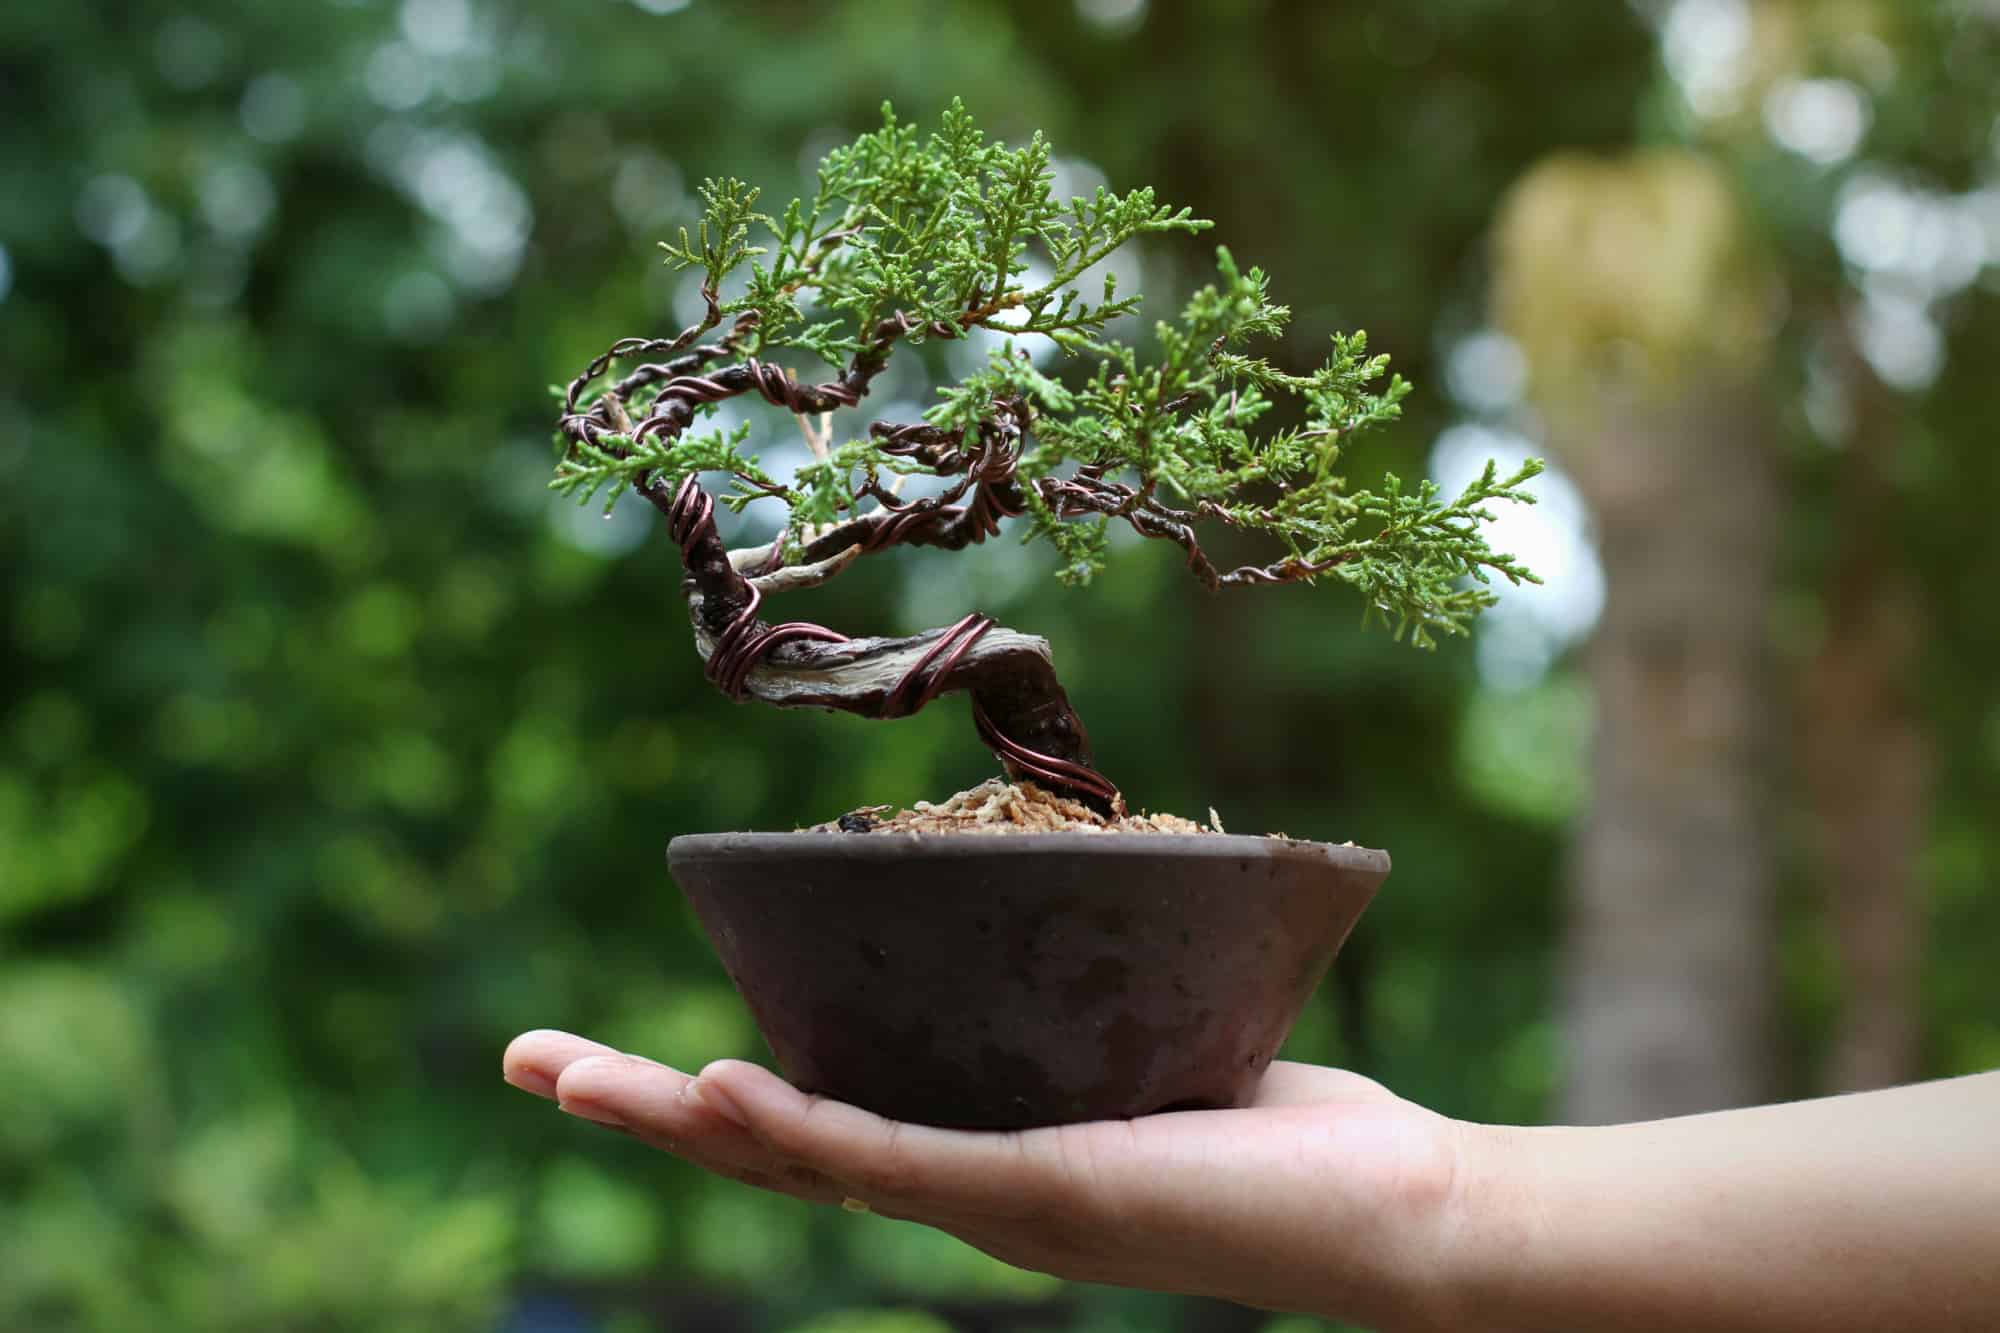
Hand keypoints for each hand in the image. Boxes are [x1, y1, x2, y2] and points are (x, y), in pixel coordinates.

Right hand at [503, 1030, 1474, 1324]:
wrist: (1389, 1214)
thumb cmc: (1282, 1126)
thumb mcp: (1145, 1034)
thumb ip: (1079, 998)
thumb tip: (1051, 894)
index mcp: (977, 1156)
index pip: (818, 1123)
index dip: (709, 1091)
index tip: (620, 1046)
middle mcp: (963, 1193)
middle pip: (773, 1151)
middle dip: (644, 1109)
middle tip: (528, 1062)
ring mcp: (991, 1203)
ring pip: (803, 1160)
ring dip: (680, 1117)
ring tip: (570, 1074)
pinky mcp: (1038, 1195)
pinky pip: (894, 1159)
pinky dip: (797, 1128)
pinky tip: (718, 1088)